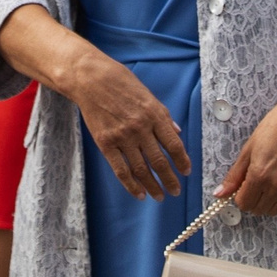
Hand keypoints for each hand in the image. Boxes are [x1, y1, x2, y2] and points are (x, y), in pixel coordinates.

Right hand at [64, 49, 190, 199]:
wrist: (90, 79)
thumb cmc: (120, 83)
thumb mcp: (148, 95)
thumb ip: (163, 116)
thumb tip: (177, 132)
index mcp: (154, 115)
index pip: (174, 144)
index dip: (182, 161)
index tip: (186, 172)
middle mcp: (140, 128)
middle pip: (159, 161)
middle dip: (170, 180)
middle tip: (176, 191)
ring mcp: (122, 137)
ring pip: (141, 170)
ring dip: (153, 186)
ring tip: (160, 196)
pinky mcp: (105, 143)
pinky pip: (120, 170)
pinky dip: (131, 185)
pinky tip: (139, 194)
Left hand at [215, 96, 276, 216]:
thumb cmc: (273, 129)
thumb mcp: (248, 150)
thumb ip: (234, 176)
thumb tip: (219, 194)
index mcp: (259, 175)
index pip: (243, 204)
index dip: (240, 196)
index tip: (244, 185)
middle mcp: (276, 185)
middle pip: (257, 210)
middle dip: (253, 199)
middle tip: (257, 182)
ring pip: (273, 211)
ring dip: (268, 202)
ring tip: (270, 183)